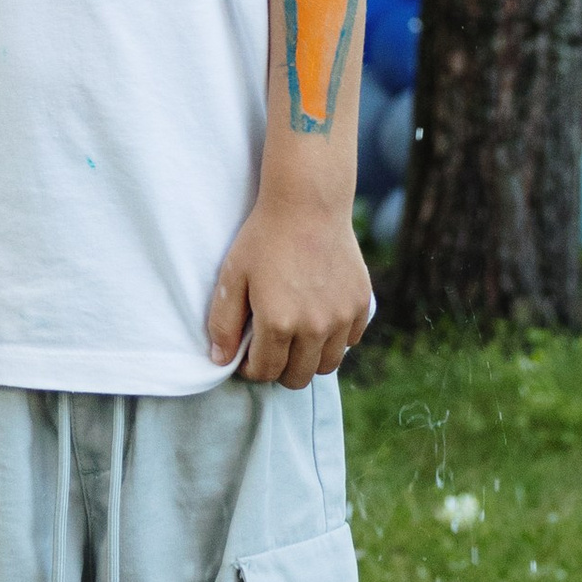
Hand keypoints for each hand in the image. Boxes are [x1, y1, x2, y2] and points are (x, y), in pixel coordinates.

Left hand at [206, 197, 373, 387]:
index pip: (265, 372)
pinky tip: (319, 318)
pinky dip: (335, 339)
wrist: (308, 203)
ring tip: (296, 338)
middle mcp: (314, 327)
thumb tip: (221, 360)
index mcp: (278, 323)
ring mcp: (342, 317)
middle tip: (270, 349)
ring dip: (309, 359)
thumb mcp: (232, 276)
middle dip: (280, 370)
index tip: (247, 355)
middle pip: (298, 377)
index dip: (251, 369)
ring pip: (327, 365)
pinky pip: (350, 341)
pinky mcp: (361, 304)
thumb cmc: (264, 237)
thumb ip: (223, 323)